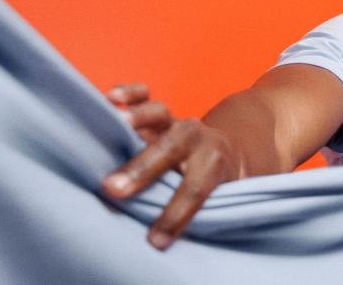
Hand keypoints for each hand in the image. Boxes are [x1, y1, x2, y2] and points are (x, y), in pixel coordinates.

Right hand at [101, 83, 239, 250]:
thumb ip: (200, 216)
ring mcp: (175, 123)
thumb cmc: (220, 189)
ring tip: (116, 123)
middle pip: (171, 149)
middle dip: (142, 169)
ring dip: (137, 117)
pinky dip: (130, 93)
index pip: (196, 189)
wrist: (230, 153)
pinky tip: (111, 97)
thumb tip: (169, 250)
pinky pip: (145, 96)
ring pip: (160, 114)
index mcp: (216, 164)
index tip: (155, 241)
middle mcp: (196, 139)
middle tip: (113, 190)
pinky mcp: (157, 116)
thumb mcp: (221, 204)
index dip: (176, 215)